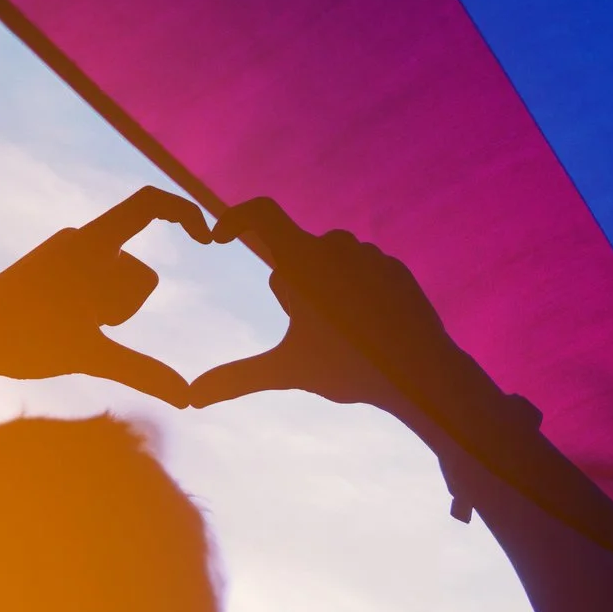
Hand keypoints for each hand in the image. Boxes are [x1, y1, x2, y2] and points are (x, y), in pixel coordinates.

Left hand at [0, 187, 209, 404]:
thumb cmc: (23, 341)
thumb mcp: (90, 357)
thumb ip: (143, 373)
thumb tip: (188, 399)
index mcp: (91, 244)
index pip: (148, 204)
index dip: (184, 211)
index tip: (206, 240)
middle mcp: (79, 239)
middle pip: (138, 270)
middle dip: (129, 305)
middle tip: (90, 329)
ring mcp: (64, 253)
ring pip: (117, 281)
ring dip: (109, 310)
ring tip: (71, 330)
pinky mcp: (51, 267)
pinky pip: (96, 283)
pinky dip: (95, 307)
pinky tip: (65, 329)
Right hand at [190, 198, 457, 413]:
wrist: (421, 372)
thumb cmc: (350, 369)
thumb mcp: (287, 371)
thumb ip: (237, 379)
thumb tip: (191, 399)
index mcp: (305, 260)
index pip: (261, 212)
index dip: (235, 218)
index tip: (221, 237)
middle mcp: (337, 246)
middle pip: (295, 253)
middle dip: (292, 285)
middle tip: (307, 327)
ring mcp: (370, 255)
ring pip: (330, 262)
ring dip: (323, 286)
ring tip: (340, 331)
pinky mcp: (395, 268)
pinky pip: (362, 272)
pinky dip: (355, 292)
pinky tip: (366, 326)